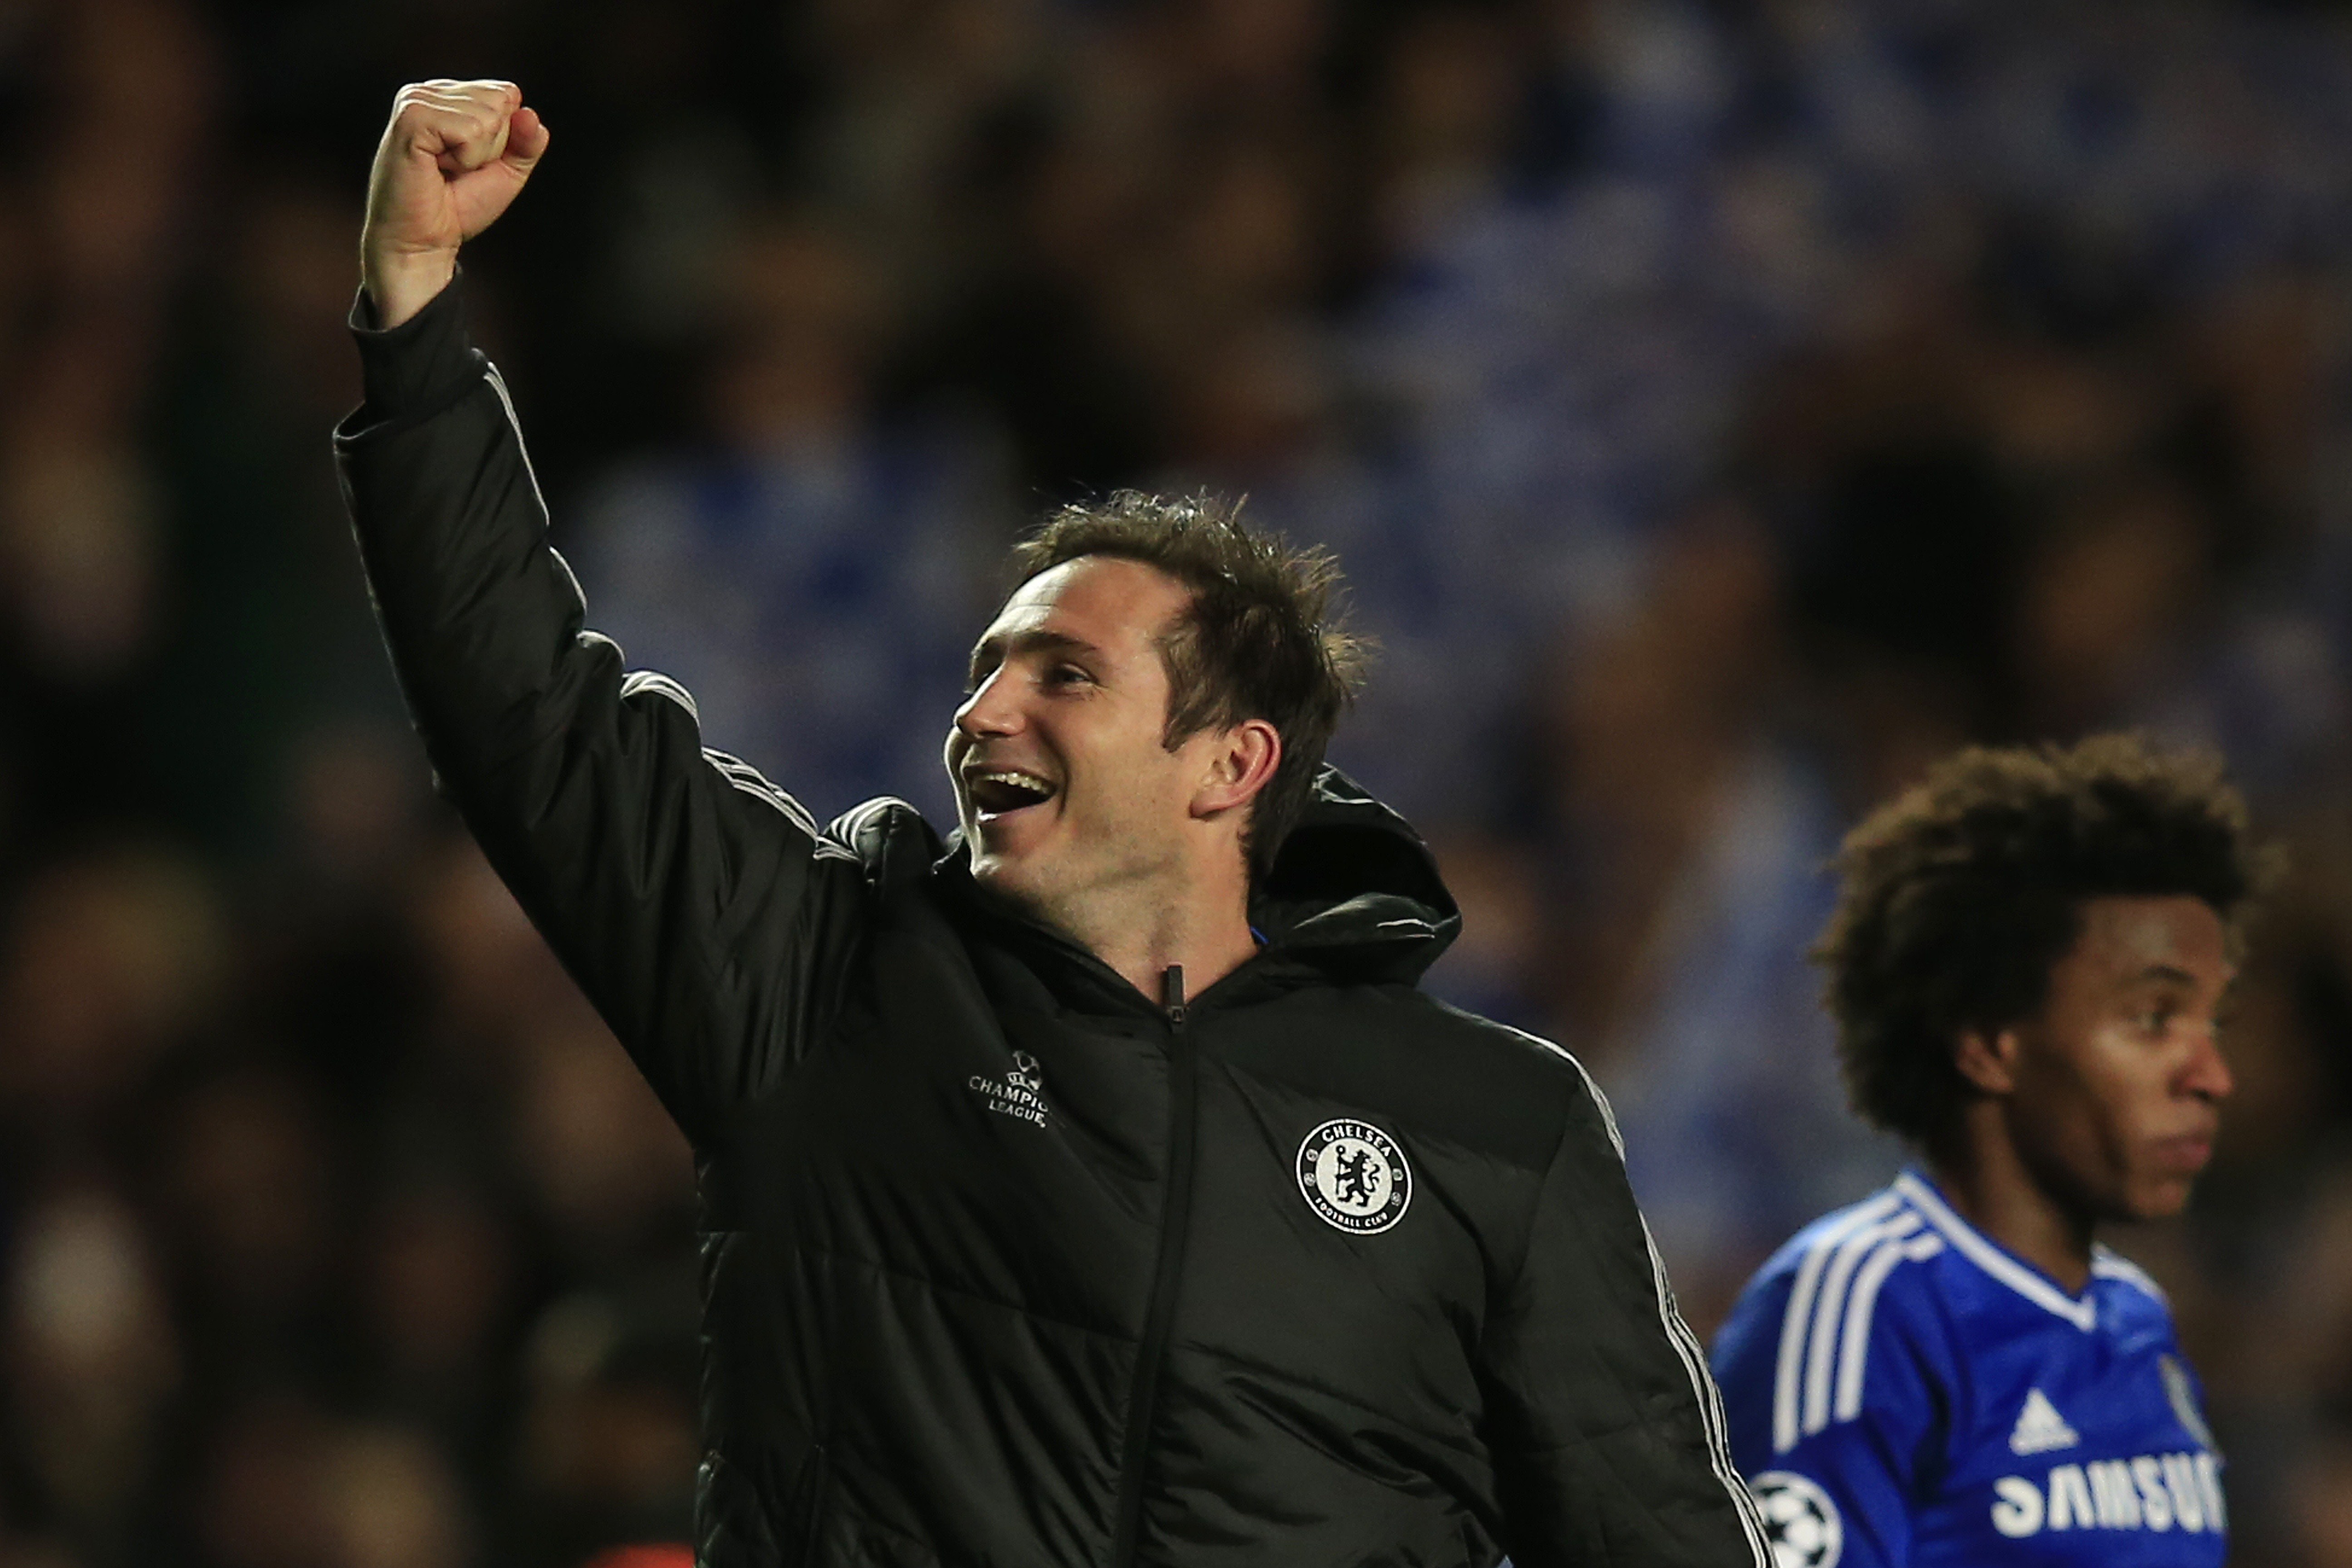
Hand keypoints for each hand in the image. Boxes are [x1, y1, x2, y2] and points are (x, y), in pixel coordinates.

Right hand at [361, 79, 548, 327]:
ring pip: (488, 116)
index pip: (507, 94)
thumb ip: (527, 141)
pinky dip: (465, 158)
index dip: (505, 137)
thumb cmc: (457, 207)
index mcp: (449, 97)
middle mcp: (431, 92)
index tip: (472, 161)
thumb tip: (529, 114)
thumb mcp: (507, 171)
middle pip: (501, 100)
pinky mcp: (411, 117)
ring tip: (445, 169)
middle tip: (458, 169)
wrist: (425, 241)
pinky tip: (438, 168)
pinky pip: (470, 130)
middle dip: (493, 145)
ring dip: (477, 155)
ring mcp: (417, 100)